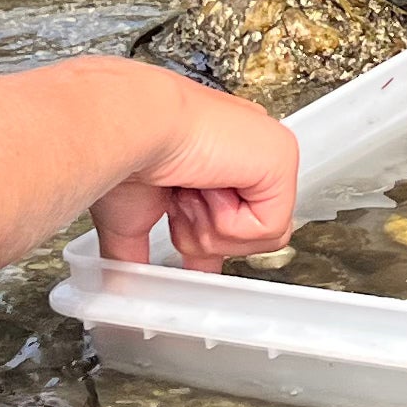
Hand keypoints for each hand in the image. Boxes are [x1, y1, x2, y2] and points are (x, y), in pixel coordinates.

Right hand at [87, 65, 299, 266]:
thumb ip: (142, 248)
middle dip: (202, 231)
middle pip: (248, 236)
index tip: (187, 251)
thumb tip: (125, 280)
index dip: (210, 239)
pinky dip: (228, 220)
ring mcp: (268, 154)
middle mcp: (247, 152)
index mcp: (218, 156)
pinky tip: (208, 183)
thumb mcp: (137, 213)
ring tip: (190, 186)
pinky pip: (268, 229)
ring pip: (257, 238)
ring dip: (210, 225)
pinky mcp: (282, 161)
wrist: (130, 126)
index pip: (236, 216)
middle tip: (178, 196)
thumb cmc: (124, 151)